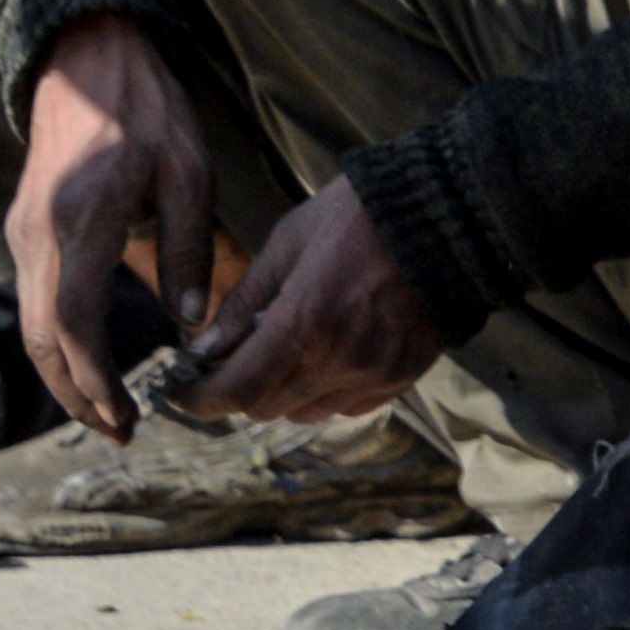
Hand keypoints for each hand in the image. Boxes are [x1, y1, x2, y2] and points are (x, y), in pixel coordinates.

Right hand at [7, 11, 216, 439]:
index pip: (74, 321)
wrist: (87, 59)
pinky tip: (88, 363)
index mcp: (81, 220)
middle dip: (76, 394)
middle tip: (119, 433)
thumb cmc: (148, 111)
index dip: (96, 377)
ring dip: (63, 375)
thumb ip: (188, 250)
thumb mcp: (189, 173)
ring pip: (30, 325)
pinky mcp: (23, 230)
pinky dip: (56, 343)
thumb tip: (192, 325)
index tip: (126, 414)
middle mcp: (38, 234)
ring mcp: (22, 233)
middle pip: (41, 338)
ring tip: (106, 413)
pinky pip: (32, 302)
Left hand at [164, 175, 443, 423]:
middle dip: (238, 390)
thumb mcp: (288, 243)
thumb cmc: (359, 218)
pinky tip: (327, 355)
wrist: (449, 216)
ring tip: (285, 353)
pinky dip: (324, 392)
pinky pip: (347, 406)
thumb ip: (243, 301)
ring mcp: (375, 372)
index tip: (180, 393)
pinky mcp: (402, 376)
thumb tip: (204, 350)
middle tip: (229, 361)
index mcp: (305, 320)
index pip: (237, 390)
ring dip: (281, 393)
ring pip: (304, 413)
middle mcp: (339, 358)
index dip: (199, 401)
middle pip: (266, 407)